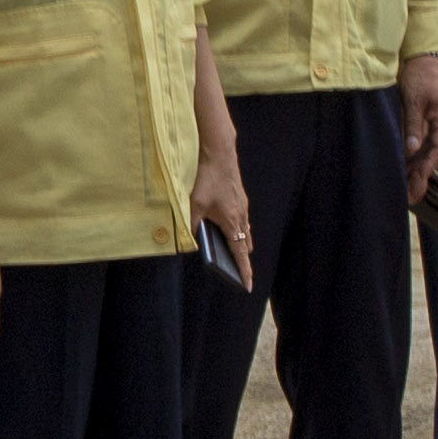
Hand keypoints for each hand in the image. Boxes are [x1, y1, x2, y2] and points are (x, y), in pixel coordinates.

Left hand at [189, 146, 255, 281]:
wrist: (219, 152)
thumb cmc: (206, 178)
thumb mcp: (193, 204)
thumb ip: (192, 224)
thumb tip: (190, 238)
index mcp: (232, 222)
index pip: (240, 254)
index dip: (244, 272)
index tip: (247, 286)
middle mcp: (241, 216)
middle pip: (245, 244)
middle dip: (241, 259)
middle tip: (236, 272)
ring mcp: (243, 206)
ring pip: (244, 231)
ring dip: (239, 243)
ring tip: (231, 253)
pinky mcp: (240, 198)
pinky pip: (241, 219)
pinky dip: (237, 228)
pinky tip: (226, 227)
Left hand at [395, 51, 437, 195]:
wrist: (429, 58)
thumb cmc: (420, 75)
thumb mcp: (412, 98)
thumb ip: (413, 125)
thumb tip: (411, 151)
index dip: (427, 169)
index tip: (417, 185)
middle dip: (425, 175)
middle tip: (410, 195)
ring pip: (437, 152)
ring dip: (424, 168)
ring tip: (408, 186)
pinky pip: (434, 144)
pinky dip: (424, 157)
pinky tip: (412, 167)